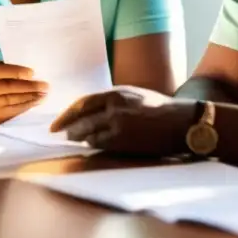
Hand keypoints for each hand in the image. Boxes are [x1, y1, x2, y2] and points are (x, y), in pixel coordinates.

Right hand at [0, 61, 48, 127]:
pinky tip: (34, 103)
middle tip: (46, 86)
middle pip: (7, 88)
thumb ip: (2, 68)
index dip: (16, 72)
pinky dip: (24, 107)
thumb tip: (29, 72)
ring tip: (44, 95)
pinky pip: (10, 112)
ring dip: (30, 98)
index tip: (33, 72)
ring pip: (11, 101)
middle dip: (29, 87)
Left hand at [50, 86, 193, 155]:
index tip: (56, 122)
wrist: (181, 122)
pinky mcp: (124, 141)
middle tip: (59, 133)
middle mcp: (114, 108)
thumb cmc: (158, 108)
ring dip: (79, 136)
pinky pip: (100, 144)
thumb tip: (90, 111)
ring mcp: (118, 125)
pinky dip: (92, 144)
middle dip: (67, 127)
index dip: (67, 114)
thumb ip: (111, 100)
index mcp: (116, 93)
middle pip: (81, 119)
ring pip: (88, 132)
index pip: (82, 103)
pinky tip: (90, 144)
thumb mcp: (133, 95)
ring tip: (73, 138)